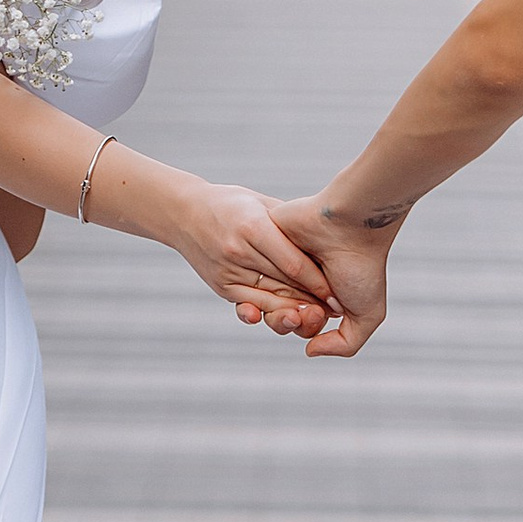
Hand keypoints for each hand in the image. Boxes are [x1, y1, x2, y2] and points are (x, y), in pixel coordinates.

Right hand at [166, 178, 337, 334]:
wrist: (183, 213)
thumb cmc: (230, 204)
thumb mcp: (260, 203)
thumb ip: (289, 224)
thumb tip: (325, 241)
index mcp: (253, 227)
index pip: (294, 264)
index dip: (319, 283)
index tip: (339, 293)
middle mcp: (238, 252)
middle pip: (284, 286)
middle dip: (312, 301)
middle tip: (336, 311)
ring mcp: (227, 272)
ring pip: (268, 301)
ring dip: (295, 312)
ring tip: (317, 319)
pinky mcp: (221, 286)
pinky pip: (251, 305)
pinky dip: (272, 311)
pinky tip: (291, 316)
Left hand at [266, 196, 394, 356]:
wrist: (350, 223)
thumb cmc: (363, 266)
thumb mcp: (367, 314)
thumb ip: (344, 343)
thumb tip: (309, 350)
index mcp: (323, 297)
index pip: (301, 326)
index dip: (305, 328)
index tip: (319, 314)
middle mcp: (301, 283)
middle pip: (280, 317)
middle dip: (290, 321)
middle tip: (308, 308)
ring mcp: (281, 267)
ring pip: (262, 302)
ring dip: (274, 309)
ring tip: (293, 301)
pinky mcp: (264, 249)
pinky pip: (247, 278)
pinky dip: (255, 289)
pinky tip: (267, 290)